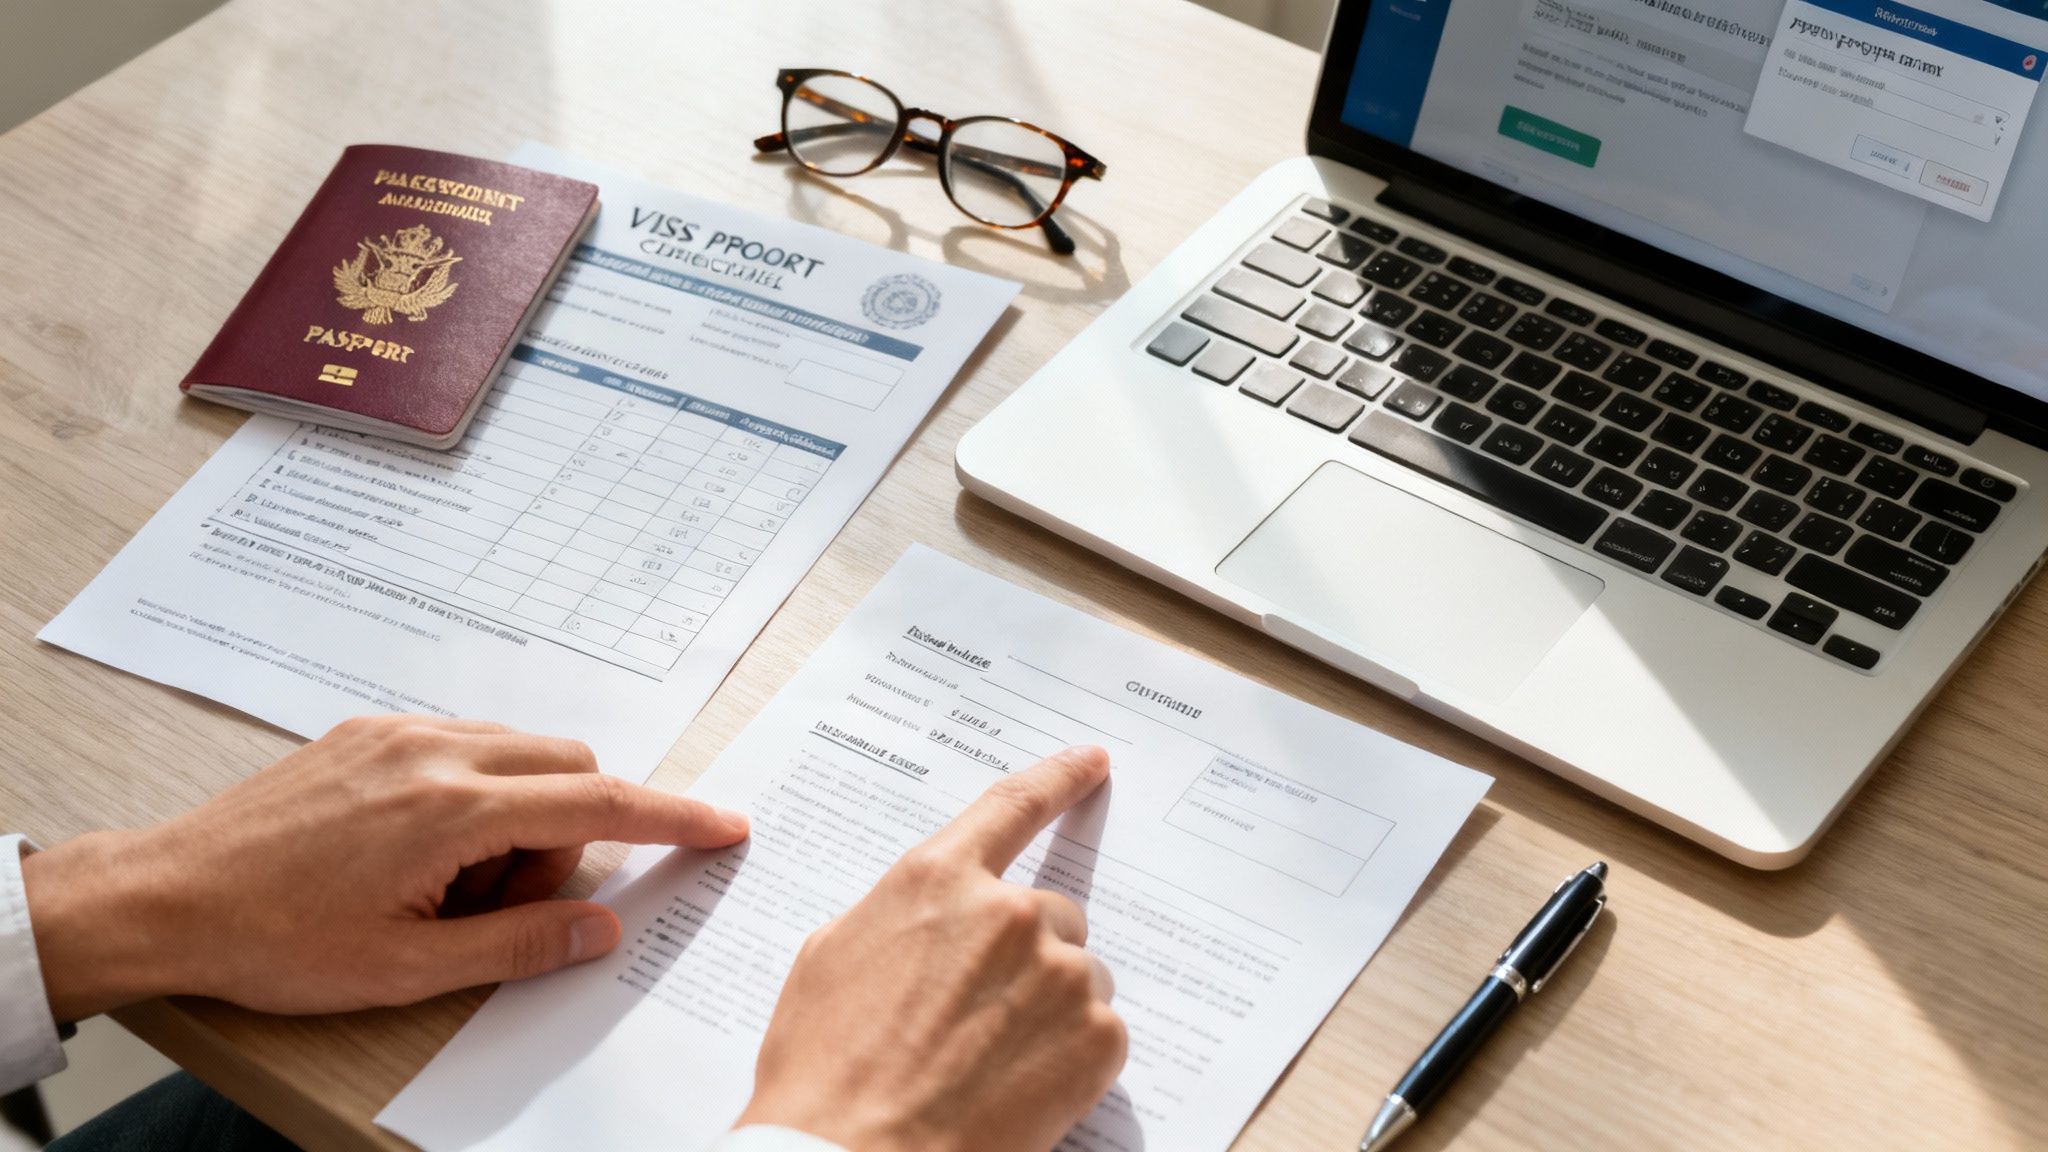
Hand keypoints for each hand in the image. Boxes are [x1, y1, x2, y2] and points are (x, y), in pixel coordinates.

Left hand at [21, 715, 748, 1019]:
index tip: (726, 826)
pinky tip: (417, 856)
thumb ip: (520, 943)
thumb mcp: (406, 970)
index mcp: (451, 811)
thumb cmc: (275, 943)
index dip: (673, 817)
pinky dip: (476, 796)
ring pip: (519, 754)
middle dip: (571, 834)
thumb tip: (603, 924)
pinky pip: (466, 746)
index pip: (597, 806)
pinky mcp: (368, 732)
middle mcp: (434, 752)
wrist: (165, 898)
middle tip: (505, 905)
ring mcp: (398, 734)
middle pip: (569, 767)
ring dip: (520, 817)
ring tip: (447, 888)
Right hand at [736, 745, 1124, 1151]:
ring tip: (989, 1061)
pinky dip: (1071, 1058)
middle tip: (980, 1015)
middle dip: (1029, 955)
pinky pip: (1099, 1032)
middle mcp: (1008, 913)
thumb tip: (929, 920)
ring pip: (1078, 976)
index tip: (1092, 762)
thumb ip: (898, 916)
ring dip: (1050, 1007)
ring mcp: (1058, 974)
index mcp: (937, 880)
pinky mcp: (1095, 1038)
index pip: (1012, 805)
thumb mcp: (831, 958)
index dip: (1059, 778)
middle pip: (1053, 913)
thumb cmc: (825, 1070)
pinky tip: (1018, 1087)